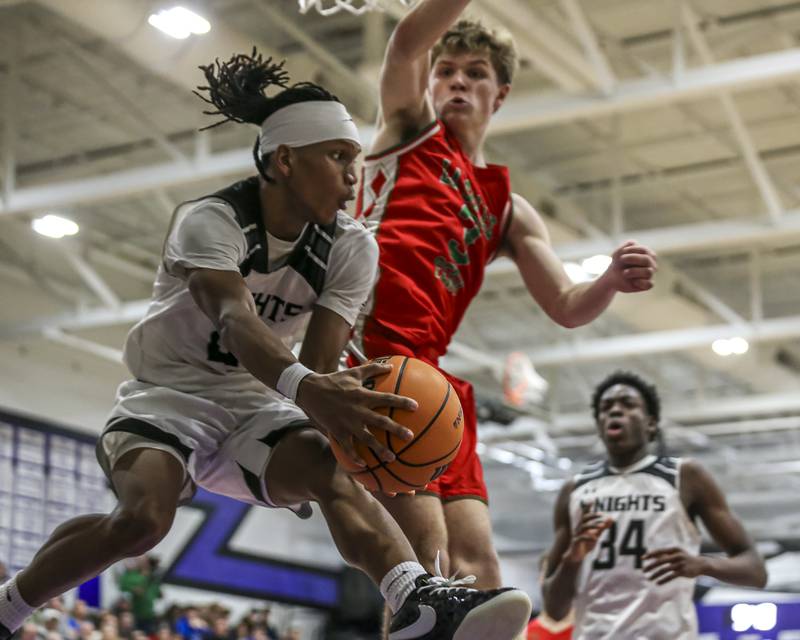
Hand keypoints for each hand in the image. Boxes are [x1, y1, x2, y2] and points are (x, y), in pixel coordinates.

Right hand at [295, 361, 416, 466]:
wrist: (310, 391)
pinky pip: (348, 448)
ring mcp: (347, 423)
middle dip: (396, 429)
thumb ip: (373, 369)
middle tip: (410, 436)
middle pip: (380, 422)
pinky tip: (364, 465)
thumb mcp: (354, 372)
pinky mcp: (338, 432)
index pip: (386, 399)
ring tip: (392, 458)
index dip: (401, 402)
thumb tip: (390, 365)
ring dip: (380, 449)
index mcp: (363, 396)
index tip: (416, 407)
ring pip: (366, 439)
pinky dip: (355, 457)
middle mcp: (357, 410)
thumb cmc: (335, 380)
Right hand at [564, 507, 612, 563]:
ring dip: (593, 525)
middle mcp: (579, 528)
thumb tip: (611, 519)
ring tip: (602, 526)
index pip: (586, 514)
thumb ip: (602, 527)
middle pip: (585, 518)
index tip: (592, 500)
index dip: (588, 507)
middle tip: (603, 515)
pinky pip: (581, 538)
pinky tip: (595, 538)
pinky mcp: (575, 542)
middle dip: (593, 516)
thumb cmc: (586, 544)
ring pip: (584, 527)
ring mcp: (577, 534)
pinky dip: (588, 537)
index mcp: (583, 525)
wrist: (576, 556)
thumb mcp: (596, 535)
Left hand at [602, 240, 656, 292]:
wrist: (613, 276)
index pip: (644, 250)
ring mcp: (650, 274)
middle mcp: (652, 263)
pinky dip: (639, 282)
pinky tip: (633, 281)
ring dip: (633, 271)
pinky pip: (649, 284)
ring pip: (648, 272)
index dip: (631, 251)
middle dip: (632, 259)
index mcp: (648, 254)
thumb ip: (628, 245)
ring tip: (624, 273)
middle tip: (621, 259)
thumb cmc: (619, 262)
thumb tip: (635, 243)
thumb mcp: (620, 251)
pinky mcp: (647, 284)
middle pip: (647, 260)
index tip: (621, 254)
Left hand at [642, 547, 706, 583]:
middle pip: (660, 561)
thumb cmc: (685, 558)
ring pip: (664, 569)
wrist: (701, 564)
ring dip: (656, 574)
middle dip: (651, 566)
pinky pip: (671, 576)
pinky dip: (663, 579)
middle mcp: (676, 555)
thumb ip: (665, 554)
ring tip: (649, 578)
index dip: (650, 555)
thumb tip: (651, 556)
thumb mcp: (676, 554)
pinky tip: (657, 583)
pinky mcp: (683, 572)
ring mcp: (680, 564)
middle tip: (643, 570)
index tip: (642, 558)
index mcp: (674, 549)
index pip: (659, 551)